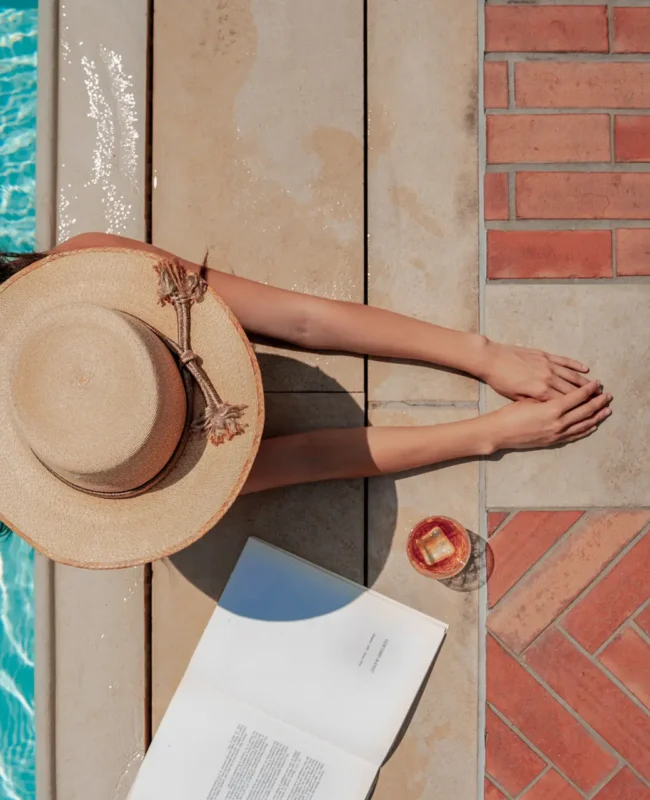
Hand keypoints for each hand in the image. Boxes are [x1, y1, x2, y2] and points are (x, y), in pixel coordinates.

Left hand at [480, 340, 589, 401]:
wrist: (491, 359)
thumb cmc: (500, 381)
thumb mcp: (516, 397)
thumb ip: (535, 402)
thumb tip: (550, 408)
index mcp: (540, 392)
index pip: (565, 402)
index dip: (579, 407)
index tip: (591, 411)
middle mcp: (548, 378)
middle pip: (573, 390)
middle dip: (588, 397)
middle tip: (601, 401)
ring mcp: (548, 365)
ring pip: (572, 376)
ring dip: (586, 382)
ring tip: (597, 388)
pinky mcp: (545, 355)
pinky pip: (565, 361)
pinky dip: (576, 366)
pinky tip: (585, 370)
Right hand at [485, 381, 611, 452]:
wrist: (500, 433)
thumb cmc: (510, 413)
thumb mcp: (529, 399)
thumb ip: (548, 396)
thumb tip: (563, 393)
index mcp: (552, 408)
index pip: (577, 397)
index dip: (589, 389)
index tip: (597, 383)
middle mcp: (558, 422)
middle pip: (585, 411)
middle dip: (598, 402)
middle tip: (608, 395)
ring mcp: (557, 434)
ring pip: (583, 424)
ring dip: (596, 417)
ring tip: (606, 410)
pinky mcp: (553, 441)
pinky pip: (575, 435)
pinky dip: (586, 429)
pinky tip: (592, 425)